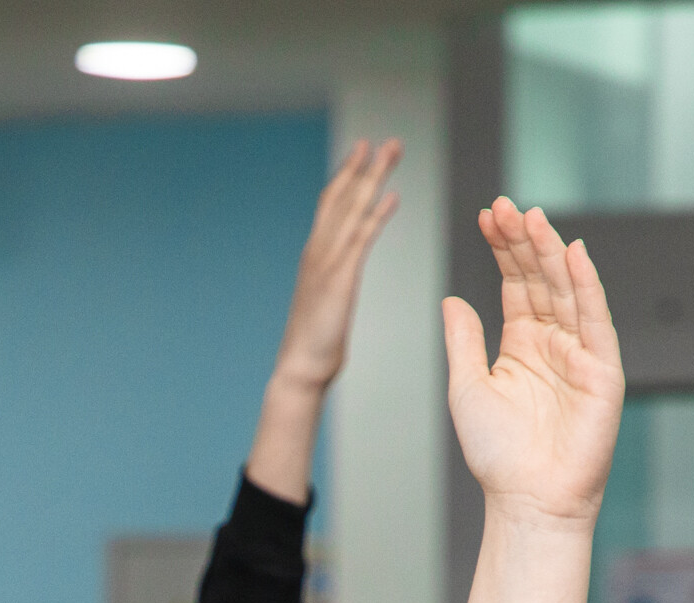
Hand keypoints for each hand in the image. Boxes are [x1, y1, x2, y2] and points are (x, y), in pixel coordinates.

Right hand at [246, 141, 402, 502]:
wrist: (300, 370)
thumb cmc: (313, 348)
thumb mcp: (325, 307)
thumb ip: (331, 287)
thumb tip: (337, 284)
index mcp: (316, 257)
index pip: (331, 207)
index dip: (347, 178)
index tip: (363, 154)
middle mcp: (318, 251)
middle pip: (341, 197)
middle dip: (363, 167)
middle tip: (385, 141)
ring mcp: (326, 262)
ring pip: (351, 209)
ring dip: (373, 178)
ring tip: (391, 151)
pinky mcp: (339, 277)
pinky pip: (361, 237)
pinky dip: (376, 214)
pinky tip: (393, 197)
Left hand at [441, 200, 623, 527]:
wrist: (527, 499)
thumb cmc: (498, 455)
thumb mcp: (467, 388)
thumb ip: (463, 341)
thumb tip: (451, 299)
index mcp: (522, 343)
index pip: (516, 283)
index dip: (502, 248)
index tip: (486, 214)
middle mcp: (554, 342)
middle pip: (541, 278)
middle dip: (523, 241)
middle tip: (505, 206)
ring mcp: (580, 353)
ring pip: (567, 290)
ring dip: (551, 252)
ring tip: (531, 217)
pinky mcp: (603, 370)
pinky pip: (595, 320)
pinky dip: (586, 286)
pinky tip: (573, 253)